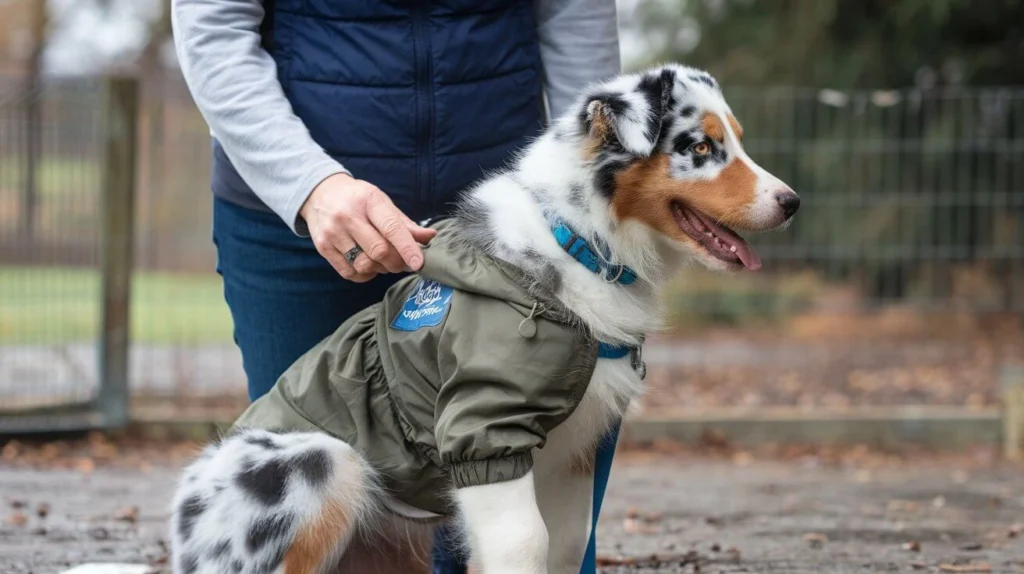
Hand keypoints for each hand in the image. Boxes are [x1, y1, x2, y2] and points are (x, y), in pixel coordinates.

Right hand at [300, 173, 436, 281]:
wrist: (320, 193)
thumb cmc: (358, 199)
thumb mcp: (382, 203)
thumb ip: (405, 224)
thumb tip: (430, 237)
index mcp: (369, 201)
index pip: (391, 228)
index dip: (407, 248)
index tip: (419, 263)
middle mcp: (348, 216)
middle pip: (379, 251)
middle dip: (396, 262)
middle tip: (402, 262)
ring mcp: (333, 232)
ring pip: (364, 265)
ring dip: (380, 270)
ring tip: (383, 262)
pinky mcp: (323, 247)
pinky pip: (349, 273)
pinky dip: (364, 275)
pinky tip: (368, 265)